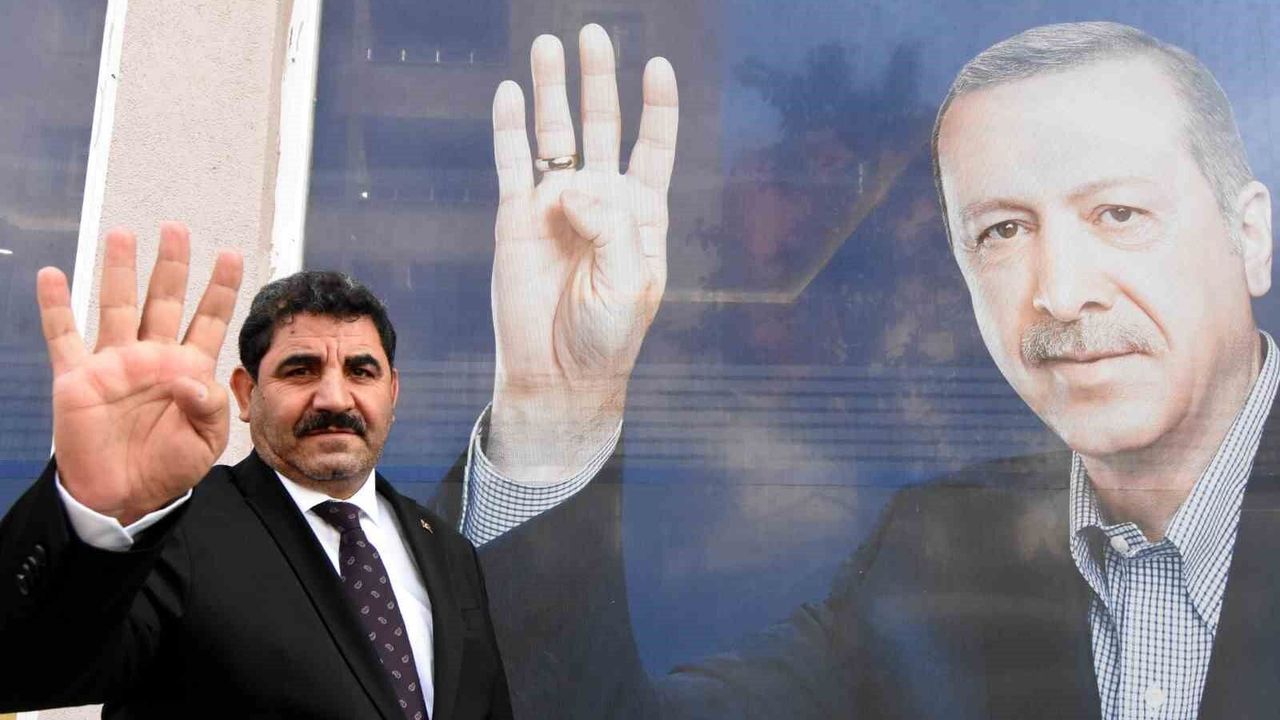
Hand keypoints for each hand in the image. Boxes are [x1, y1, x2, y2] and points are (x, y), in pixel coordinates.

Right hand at [39, 223, 242, 523]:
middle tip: (176, 229)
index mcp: (188, 368)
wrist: (123, 497)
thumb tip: (189, 377)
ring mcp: (114, 364)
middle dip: (171, 264)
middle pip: (163, 300)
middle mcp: (152, 356)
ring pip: (117, 306)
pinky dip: (55, 307)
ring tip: (122, 235)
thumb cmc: (168, 467)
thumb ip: (207, 405)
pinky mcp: (78, 379)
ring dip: (119, 271)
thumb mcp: (205, 440)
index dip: (220, 287)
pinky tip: (51, 276)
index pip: (208, 318)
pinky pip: (64, 336)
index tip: (231, 254)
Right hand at [487, 24, 677, 480]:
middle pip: (601, 125)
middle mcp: (599, 201)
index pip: (652, 148)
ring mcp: (555, 206)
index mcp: (640, 215)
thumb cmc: (606, 336)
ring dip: (551, 92)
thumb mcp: (629, 282)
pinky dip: (509, 130)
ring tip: (548, 46)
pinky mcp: (516, 219)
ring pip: (554, 135)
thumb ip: (612, 227)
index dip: (656, 108)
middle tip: (592, 34)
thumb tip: (573, 185)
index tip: (656, 67)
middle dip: (598, 80)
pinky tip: (509, 95)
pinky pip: (513, 164)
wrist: (556, 374)